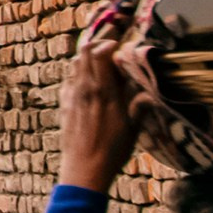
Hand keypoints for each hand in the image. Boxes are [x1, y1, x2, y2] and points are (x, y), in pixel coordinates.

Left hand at [57, 38, 148, 191]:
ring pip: (75, 63)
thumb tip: (147, 91)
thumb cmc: (113, 151)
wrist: (84, 169)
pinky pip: (69, 79)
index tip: (120, 47)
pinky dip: (78, 74)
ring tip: (102, 67)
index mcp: (104, 92)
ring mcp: (72, 95)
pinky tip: (89, 84)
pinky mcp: (64, 104)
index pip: (99, 53)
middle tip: (111, 51)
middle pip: (84, 52)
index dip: (109, 44)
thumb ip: (140, 106)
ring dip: (87, 59)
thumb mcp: (133, 128)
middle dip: (98, 45)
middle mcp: (85, 89)